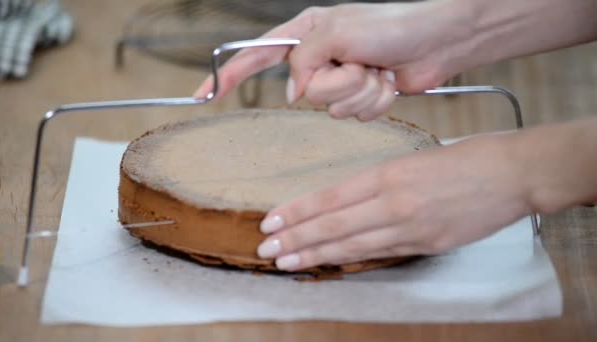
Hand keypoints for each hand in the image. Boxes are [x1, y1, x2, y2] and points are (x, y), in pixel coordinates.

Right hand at [194, 2, 472, 119]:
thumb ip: (303, 61)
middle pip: (305, 93)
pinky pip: (355, 116)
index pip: (258, 55)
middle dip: (338, 84)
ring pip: (332, 109)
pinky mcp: (360, 99)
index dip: (230, 74)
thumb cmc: (392, 25)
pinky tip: (388, 83)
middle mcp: (320, 59)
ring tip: (378, 70)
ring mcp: (341, 81)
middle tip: (361, 62)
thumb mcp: (337, 32)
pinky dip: (375, 103)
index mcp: (306, 33)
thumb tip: (294, 93)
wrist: (437, 42)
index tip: (206, 92)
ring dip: (361, 93)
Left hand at [255, 134, 532, 270]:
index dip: (298, 210)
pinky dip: (352, 260)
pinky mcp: (428, 245)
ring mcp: (411, 227)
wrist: (514, 174)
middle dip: (296, 237)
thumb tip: (347, 202)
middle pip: (333, 224)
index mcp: (388, 173)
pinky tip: (330, 264)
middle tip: (265, 248)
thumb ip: (381, 182)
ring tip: (286, 261)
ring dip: (315, 254)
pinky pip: (381, 255)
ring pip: (352, 245)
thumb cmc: (466, 158)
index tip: (271, 219)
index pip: (331, 196)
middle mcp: (394, 202)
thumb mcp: (415, 159)